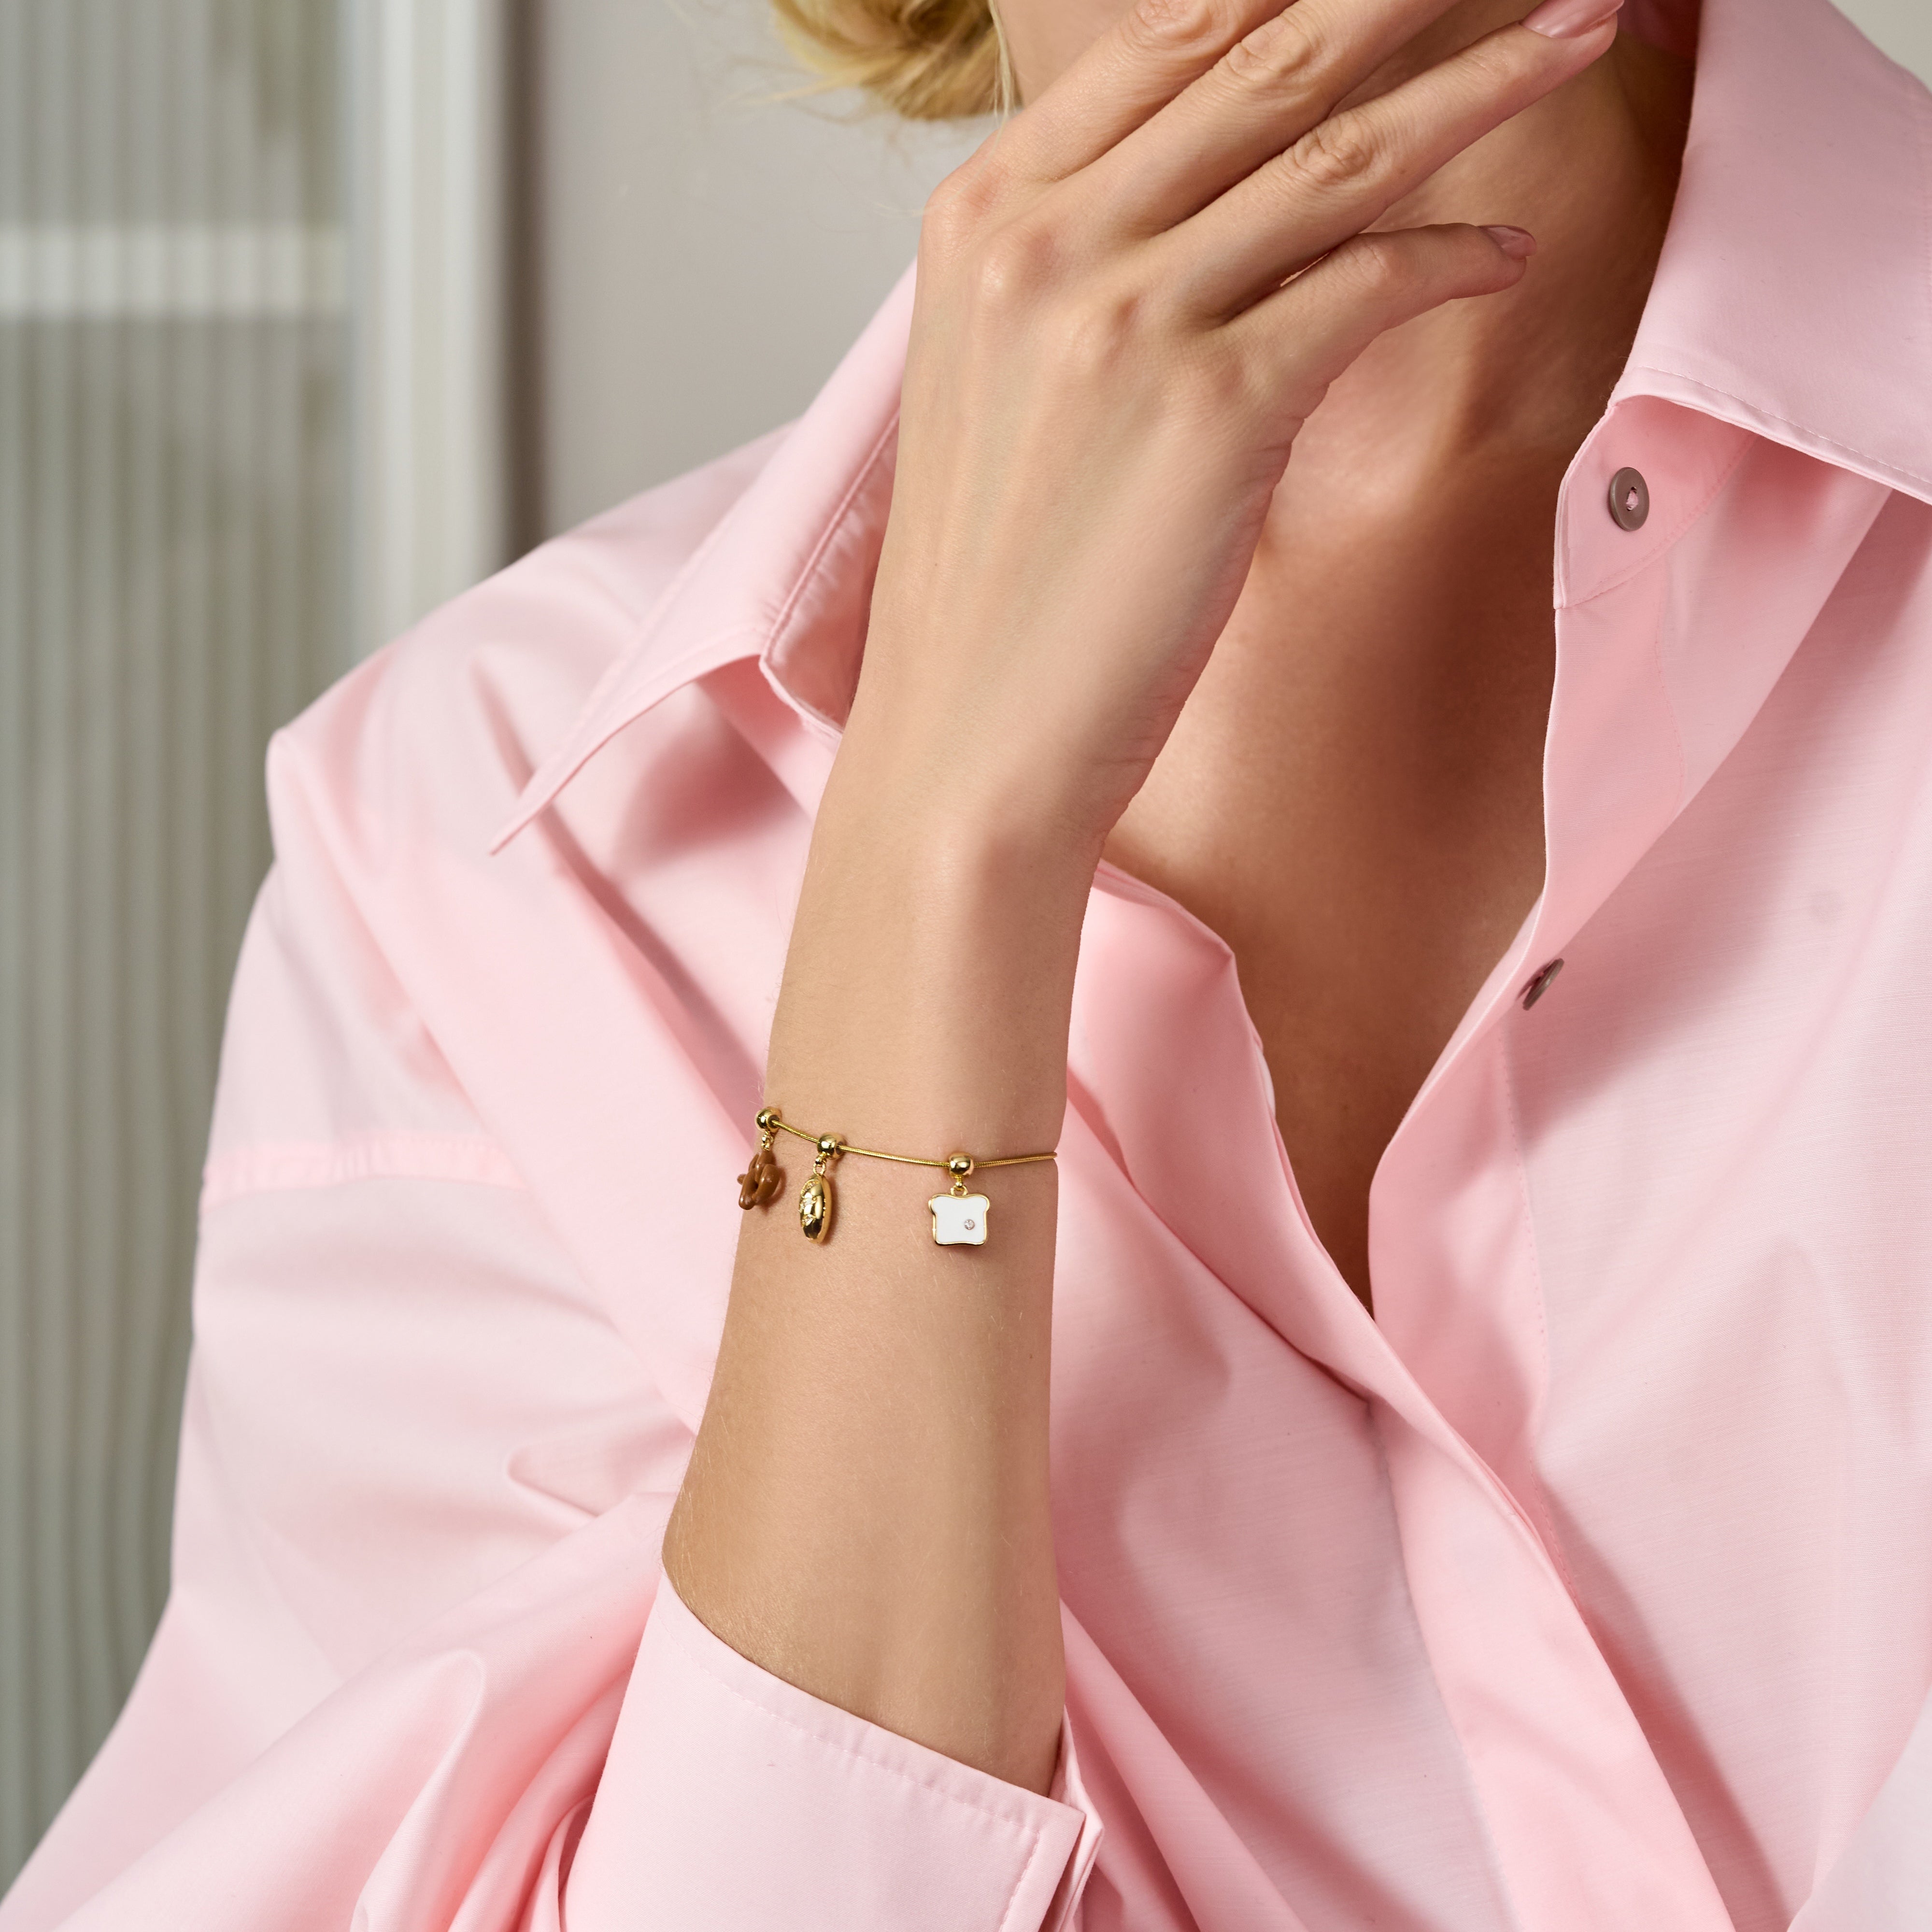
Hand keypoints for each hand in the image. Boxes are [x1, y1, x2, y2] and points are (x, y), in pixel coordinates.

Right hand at [843, 0, 1616, 852]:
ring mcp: (1124, 322)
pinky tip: (1505, 260)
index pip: (1165, 37)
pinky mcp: (1211, 413)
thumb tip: (1222, 187)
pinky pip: (1368, 286)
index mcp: (984, 220)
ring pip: (1338, 151)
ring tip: (1580, 33)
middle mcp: (1046, 245)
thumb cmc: (997, 580)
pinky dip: (1452, 261)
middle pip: (1263, 55)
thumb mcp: (1002, 377)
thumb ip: (1087, 257)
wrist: (967, 736)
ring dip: (1482, 80)